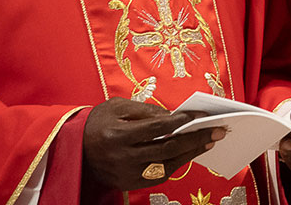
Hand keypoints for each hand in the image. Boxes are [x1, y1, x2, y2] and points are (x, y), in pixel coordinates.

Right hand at [83, 98, 224, 190]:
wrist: (73, 147)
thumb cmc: (98, 121)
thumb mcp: (118, 107)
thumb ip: (147, 111)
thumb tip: (176, 116)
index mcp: (117, 135)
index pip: (157, 129)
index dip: (181, 122)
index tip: (201, 115)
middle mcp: (121, 158)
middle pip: (167, 149)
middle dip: (196, 139)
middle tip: (218, 131)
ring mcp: (124, 174)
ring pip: (166, 166)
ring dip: (191, 154)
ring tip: (209, 142)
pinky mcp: (127, 183)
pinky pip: (158, 175)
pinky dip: (176, 164)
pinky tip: (190, 153)